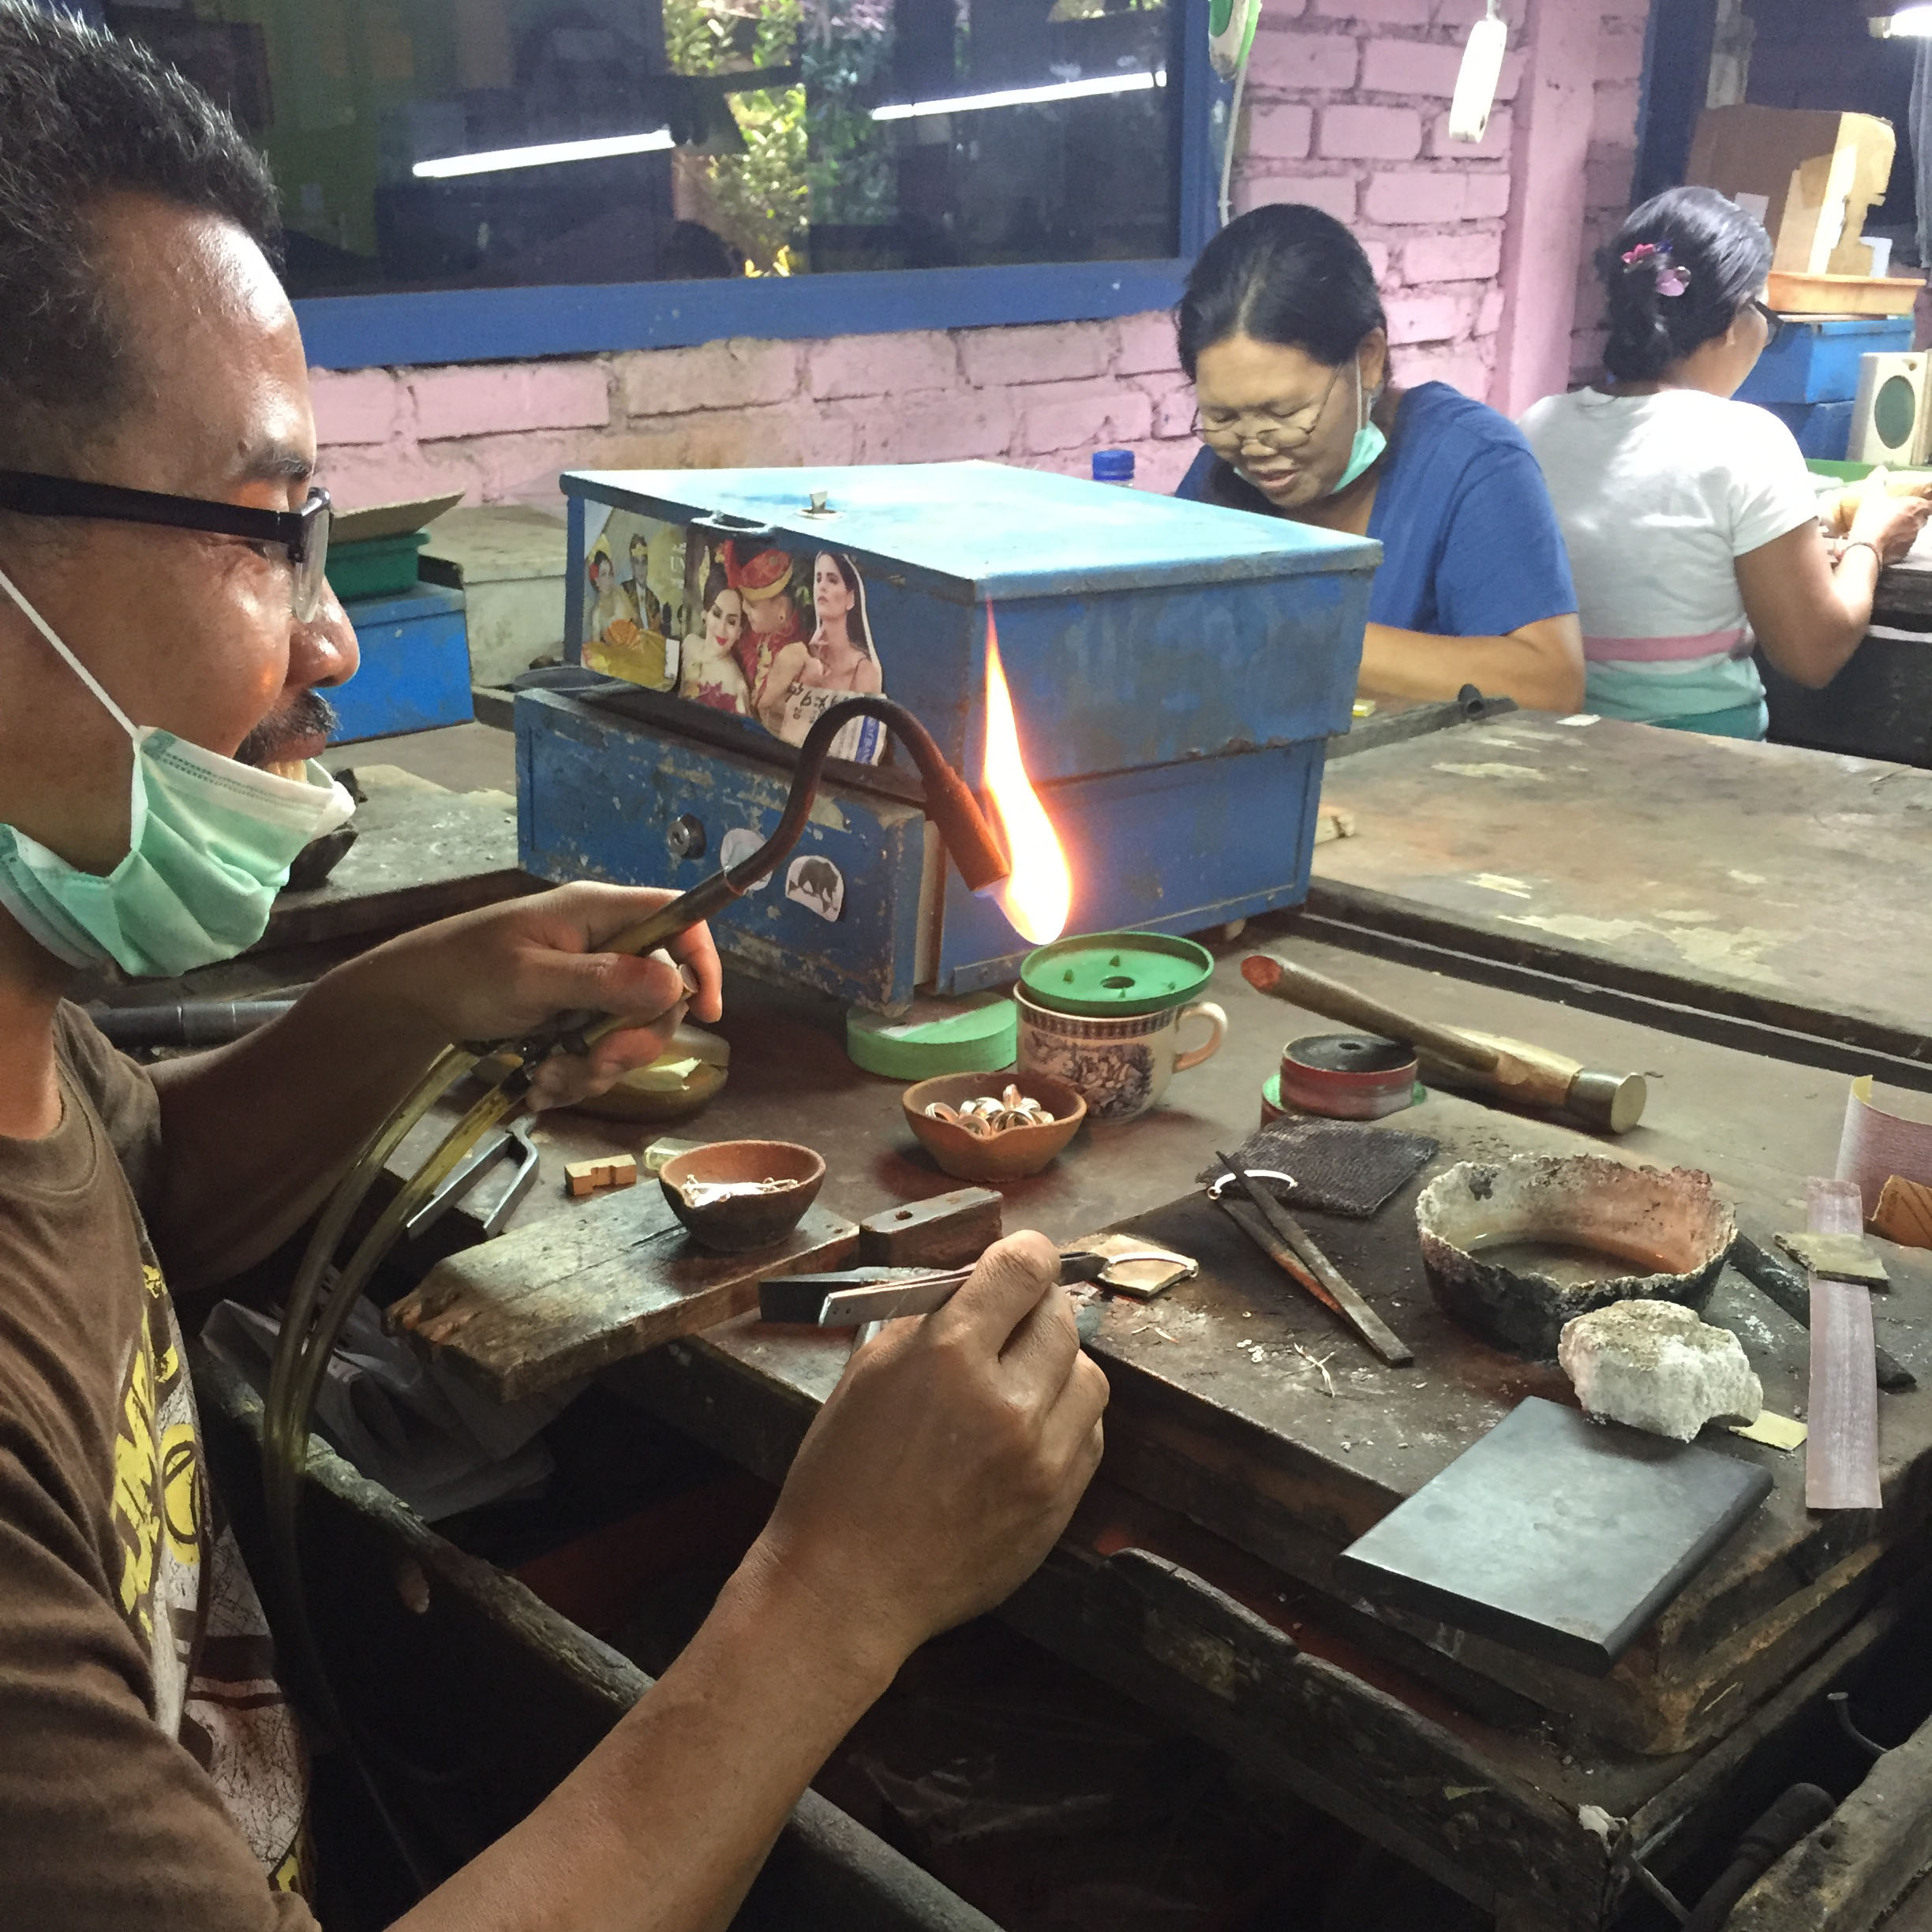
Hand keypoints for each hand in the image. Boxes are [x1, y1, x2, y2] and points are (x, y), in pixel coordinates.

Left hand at [361, 883, 723, 1109]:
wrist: (411, 1001)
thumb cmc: (463, 971)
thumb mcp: (529, 977)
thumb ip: (601, 980)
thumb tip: (673, 984)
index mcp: (598, 913)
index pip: (680, 918)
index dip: (703, 960)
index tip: (708, 1012)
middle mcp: (605, 945)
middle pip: (663, 992)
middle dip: (635, 1039)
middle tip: (597, 1063)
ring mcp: (591, 984)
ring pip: (632, 1032)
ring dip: (600, 1067)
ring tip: (550, 1078)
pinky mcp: (575, 1018)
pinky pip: (602, 1054)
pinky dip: (578, 1076)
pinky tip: (541, 1083)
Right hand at [748, 1232, 1107, 1675]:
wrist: (848, 1586)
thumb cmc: (840, 1478)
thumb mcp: (865, 1374)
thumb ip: (927, 1320)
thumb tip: (975, 1282)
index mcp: (948, 1357)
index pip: (1023, 1270)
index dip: (1025, 1254)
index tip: (1019, 1260)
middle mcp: (1006, 1402)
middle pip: (1062, 1318)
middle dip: (1037, 1309)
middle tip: (1010, 1322)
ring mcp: (1042, 1458)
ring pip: (1090, 1375)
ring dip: (1058, 1366)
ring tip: (1018, 1381)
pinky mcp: (1059, 1504)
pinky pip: (1091, 1435)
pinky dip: (1067, 1421)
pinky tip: (1026, 1431)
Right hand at [1846, 468, 1931, 564]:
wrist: (1865, 548)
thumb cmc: (1872, 518)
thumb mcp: (1871, 496)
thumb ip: (1877, 481)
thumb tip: (1880, 469)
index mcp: (1916, 506)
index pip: (1931, 503)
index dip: (1926, 502)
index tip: (1919, 501)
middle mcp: (1919, 522)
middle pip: (1923, 517)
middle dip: (1915, 515)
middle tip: (1901, 513)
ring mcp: (1913, 539)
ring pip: (1914, 531)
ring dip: (1906, 528)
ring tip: (1891, 528)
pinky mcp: (1905, 552)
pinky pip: (1905, 544)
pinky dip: (1898, 542)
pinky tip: (1887, 541)